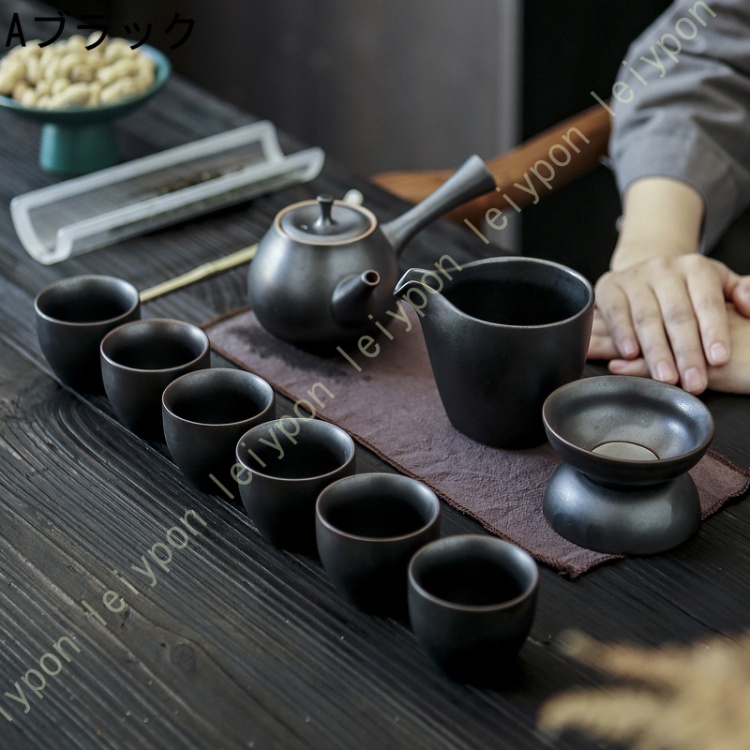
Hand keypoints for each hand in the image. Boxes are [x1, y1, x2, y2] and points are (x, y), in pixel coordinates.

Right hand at [594, 255, 749, 393]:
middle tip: (693, 381)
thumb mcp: (720, 283)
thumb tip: (749, 307)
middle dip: (686, 352)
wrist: (648, 271)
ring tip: (666, 377)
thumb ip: (741, 292)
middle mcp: (664, 269)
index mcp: (696, 267)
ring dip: (656, 351)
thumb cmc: (688, 287)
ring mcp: (635, 278)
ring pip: (646, 318)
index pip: (707, 302)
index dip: (714, 332)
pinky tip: (630, 355)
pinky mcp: (609, 288)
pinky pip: (615, 313)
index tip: (719, 359)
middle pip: (677, 315)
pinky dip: (622, 334)